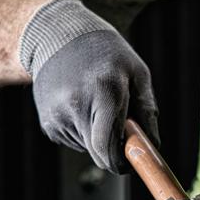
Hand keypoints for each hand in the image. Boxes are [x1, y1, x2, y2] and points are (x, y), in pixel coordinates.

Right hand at [21, 0, 158, 173]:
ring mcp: (57, 114)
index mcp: (104, 91)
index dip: (121, 163)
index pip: (108, 145)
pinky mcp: (47, 121)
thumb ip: (147, 111)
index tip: (130, 165)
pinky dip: (84, 132)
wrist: (59, 35)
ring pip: (88, 148)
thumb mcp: (137, 74)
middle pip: (98, 153)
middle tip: (124, 139)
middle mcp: (76, 104)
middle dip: (114, 154)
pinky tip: (82, 106)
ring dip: (99, 138)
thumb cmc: (108, 55)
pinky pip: (74, 141)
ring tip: (97, 106)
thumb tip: (152, 147)